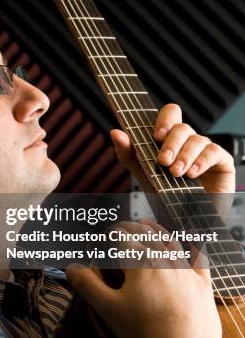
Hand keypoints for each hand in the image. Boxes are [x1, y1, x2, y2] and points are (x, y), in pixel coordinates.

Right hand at [66, 220, 221, 337]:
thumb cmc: (142, 331)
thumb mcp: (109, 309)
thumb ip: (88, 286)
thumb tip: (70, 268)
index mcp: (139, 261)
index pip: (121, 237)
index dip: (109, 234)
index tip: (101, 237)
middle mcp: (163, 258)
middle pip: (145, 235)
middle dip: (130, 229)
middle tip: (121, 229)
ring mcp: (186, 270)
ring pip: (170, 241)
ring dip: (156, 230)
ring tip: (147, 224)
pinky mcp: (203, 285)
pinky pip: (200, 259)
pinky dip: (194, 246)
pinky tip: (193, 239)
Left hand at [111, 103, 234, 193]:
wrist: (183, 222)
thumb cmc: (165, 195)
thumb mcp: (143, 174)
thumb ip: (128, 153)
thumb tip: (115, 132)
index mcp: (171, 139)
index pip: (171, 114)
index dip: (165, 119)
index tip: (157, 135)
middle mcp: (188, 142)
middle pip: (182, 127)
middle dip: (171, 144)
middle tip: (163, 161)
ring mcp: (206, 150)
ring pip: (197, 139)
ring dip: (184, 156)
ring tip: (175, 173)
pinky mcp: (221, 162)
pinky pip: (214, 152)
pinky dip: (201, 161)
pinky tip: (191, 174)